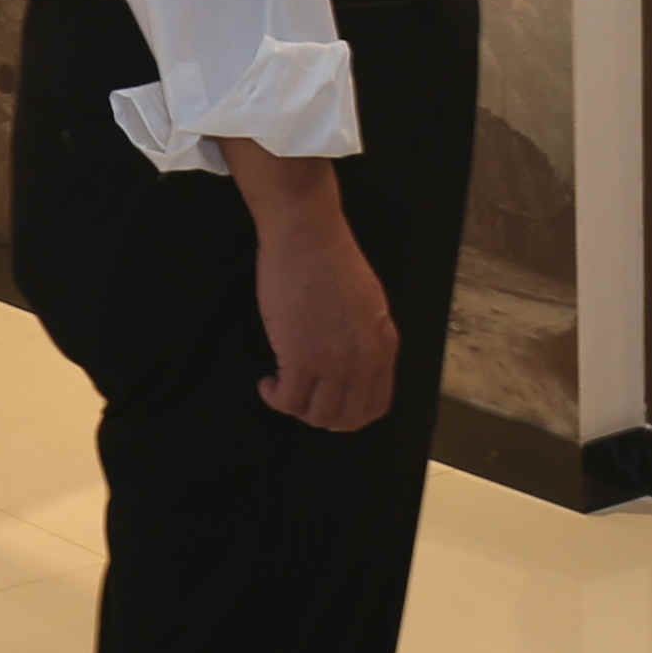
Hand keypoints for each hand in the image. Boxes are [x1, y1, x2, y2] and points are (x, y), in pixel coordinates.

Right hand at [236, 152, 395, 433]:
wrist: (307, 234)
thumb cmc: (330, 259)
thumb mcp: (367, 303)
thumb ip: (366, 338)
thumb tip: (351, 365)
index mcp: (383, 345)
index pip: (375, 406)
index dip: (349, 415)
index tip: (328, 404)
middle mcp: (364, 360)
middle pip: (345, 418)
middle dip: (320, 416)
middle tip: (301, 399)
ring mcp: (334, 362)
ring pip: (316, 415)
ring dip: (296, 408)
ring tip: (282, 388)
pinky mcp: (301, 358)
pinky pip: (288, 401)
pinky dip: (275, 398)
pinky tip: (268, 382)